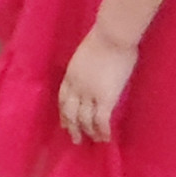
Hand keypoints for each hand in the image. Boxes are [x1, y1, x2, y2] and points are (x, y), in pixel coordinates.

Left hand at [58, 28, 137, 143]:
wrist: (112, 36)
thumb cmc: (104, 38)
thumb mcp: (87, 53)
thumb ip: (87, 66)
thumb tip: (95, 71)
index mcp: (70, 73)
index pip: (63, 98)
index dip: (64, 112)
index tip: (65, 122)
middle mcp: (76, 86)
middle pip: (70, 111)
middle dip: (72, 126)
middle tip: (75, 139)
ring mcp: (90, 93)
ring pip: (84, 119)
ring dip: (88, 132)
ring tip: (93, 141)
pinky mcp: (105, 97)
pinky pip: (101, 120)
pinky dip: (102, 131)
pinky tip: (106, 138)